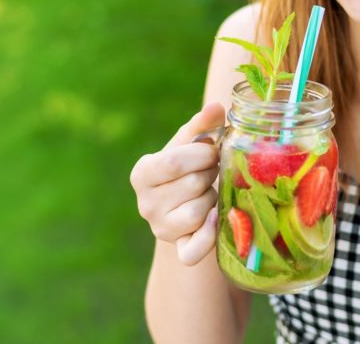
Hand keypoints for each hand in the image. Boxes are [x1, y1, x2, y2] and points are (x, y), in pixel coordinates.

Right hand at [130, 102, 225, 264]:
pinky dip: (207, 237)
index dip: (202, 154)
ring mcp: (160, 229)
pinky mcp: (178, 249)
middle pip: (191, 185)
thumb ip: (202, 124)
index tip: (212, 150)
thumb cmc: (188, 167)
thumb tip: (216, 107)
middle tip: (212, 171)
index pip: (173, 162)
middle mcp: (145, 204)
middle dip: (211, 174)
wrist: (185, 205)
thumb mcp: (190, 144)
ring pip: (197, 212)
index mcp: (142, 173)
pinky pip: (192, 251)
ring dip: (213, 199)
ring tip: (210, 191)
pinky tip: (216, 219)